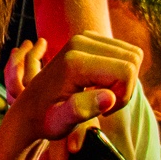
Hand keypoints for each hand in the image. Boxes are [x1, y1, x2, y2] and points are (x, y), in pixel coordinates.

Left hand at [0, 33, 140, 159]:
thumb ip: (83, 109)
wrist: (27, 109)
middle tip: (105, 106)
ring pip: (131, 54)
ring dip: (124, 79)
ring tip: (101, 97)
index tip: (105, 112)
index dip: (124, 96)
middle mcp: (79, 42)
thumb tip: (109, 97)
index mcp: (75, 62)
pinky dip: (119, 71)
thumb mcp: (61, 122)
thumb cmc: (45, 120)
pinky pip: (123, 51)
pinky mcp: (87, 38)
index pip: (127, 71)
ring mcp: (83, 37)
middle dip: (126, 87)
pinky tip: (100, 86)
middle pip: (133, 59)